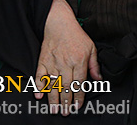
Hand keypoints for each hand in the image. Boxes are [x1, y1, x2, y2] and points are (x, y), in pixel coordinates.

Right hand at [34, 0, 101, 114]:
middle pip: (66, 87)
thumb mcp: (91, 48)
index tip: (77, 106)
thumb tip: (98, 79)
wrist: (59, 24)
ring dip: (53, 98)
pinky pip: (39, 76)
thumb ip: (94, 65)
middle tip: (65, 112)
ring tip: (54, 109)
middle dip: (66, 102)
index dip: (79, 96)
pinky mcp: (42, 61)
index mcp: (79, 60)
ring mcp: (53, 63)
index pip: (79, 83)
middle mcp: (65, 63)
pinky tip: (39, 95)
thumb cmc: (76, 36)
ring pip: (53, 84)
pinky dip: (38, 86)